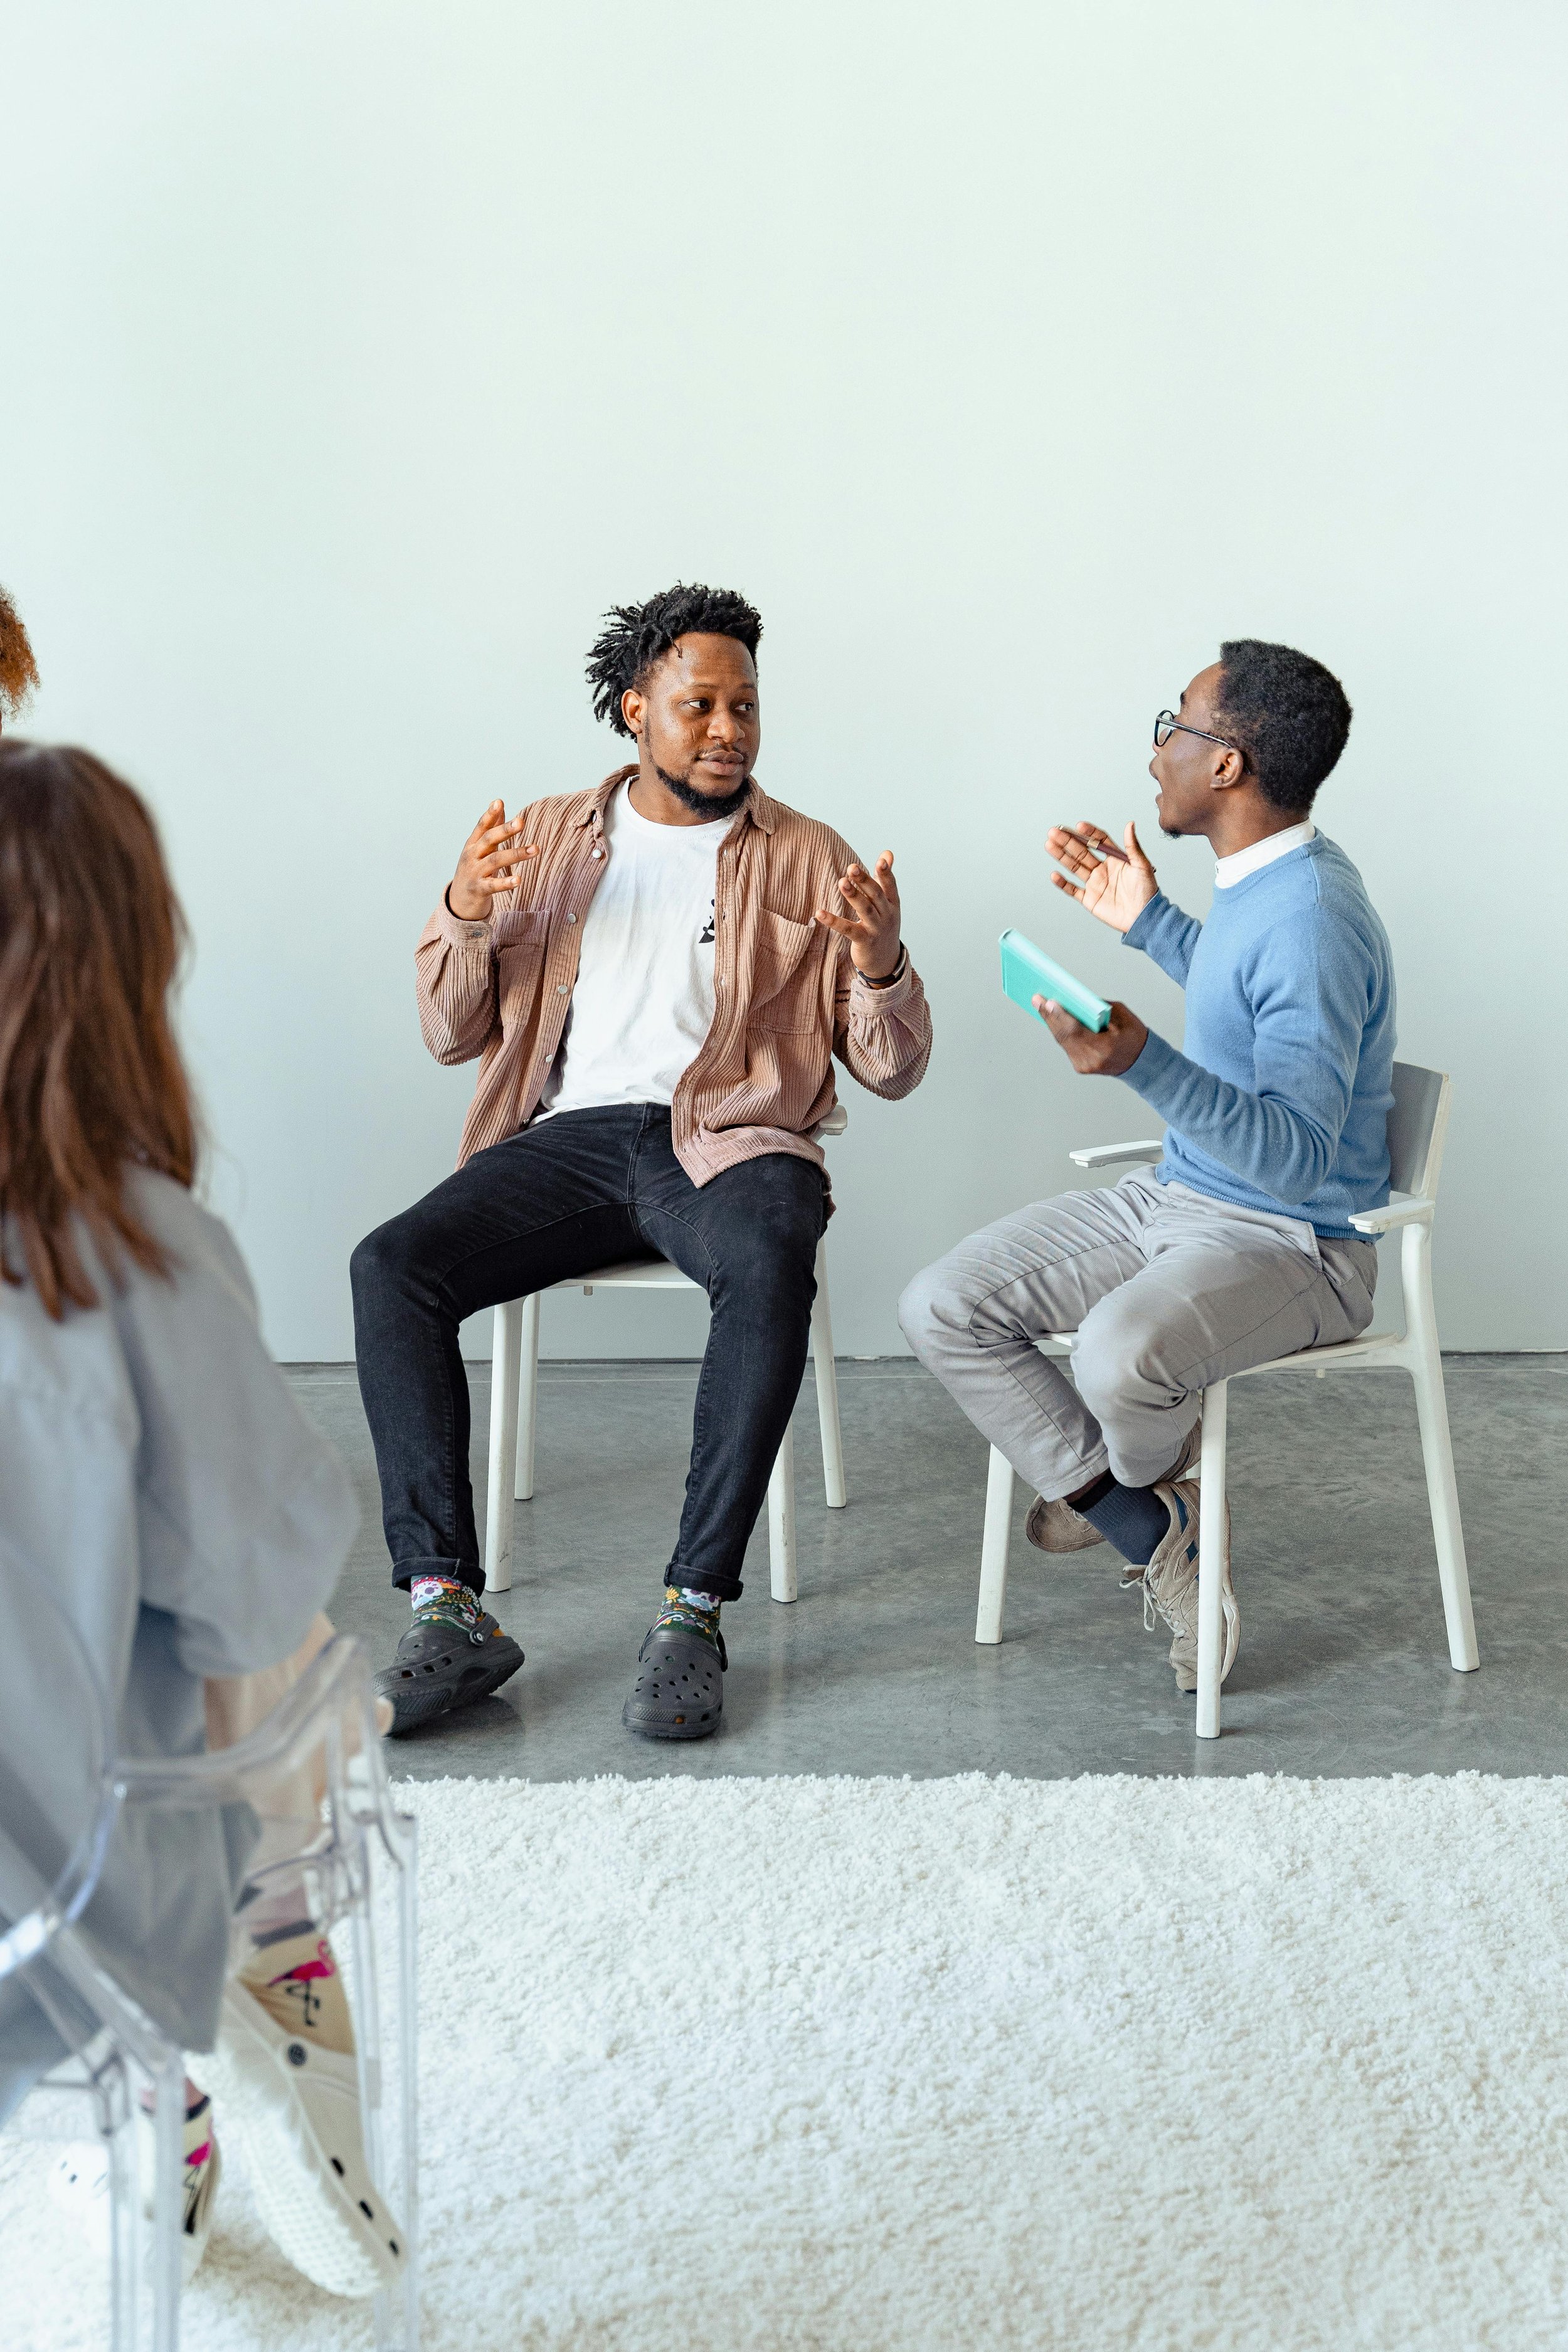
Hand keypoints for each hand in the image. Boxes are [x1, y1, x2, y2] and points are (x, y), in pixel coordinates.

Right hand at [449, 800, 537, 919]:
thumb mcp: (479, 848)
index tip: (499, 802)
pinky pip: (493, 886)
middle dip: (505, 830)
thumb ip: (491, 827)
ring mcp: (475, 873)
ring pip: (495, 861)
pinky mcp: (479, 890)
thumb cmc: (474, 869)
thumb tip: (499, 802)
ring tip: (536, 849)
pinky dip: (506, 883)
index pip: (482, 827)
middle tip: (521, 821)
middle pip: (489, 840)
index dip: (490, 814)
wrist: (459, 900)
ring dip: (516, 854)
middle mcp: (472, 856)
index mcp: (473, 844)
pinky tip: (519, 880)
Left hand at [815, 850, 902, 978]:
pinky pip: (848, 929)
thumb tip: (887, 853)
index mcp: (892, 904)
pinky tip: (819, 913)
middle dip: (864, 881)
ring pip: (864, 910)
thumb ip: (884, 878)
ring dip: (853, 896)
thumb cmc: (883, 925)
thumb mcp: (888, 903)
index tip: (880, 861)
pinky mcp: (863, 941)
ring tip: (841, 882)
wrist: (885, 961)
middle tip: (852, 867)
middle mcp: (887, 915)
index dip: (886, 874)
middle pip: (876, 895)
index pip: (890, 886)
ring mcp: (876, 929)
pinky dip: (834, 921)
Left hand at [1034, 994, 1147, 1075]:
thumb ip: (1095, 1008)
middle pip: (1063, 1036)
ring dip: (1051, 1023)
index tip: (1047, 1002)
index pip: (1075, 1030)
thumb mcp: (1120, 1015)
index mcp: (1104, 1047)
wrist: (1141, 1061)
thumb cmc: (1133, 1035)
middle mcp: (1091, 1060)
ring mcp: (1084, 1066)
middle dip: (1049, 1016)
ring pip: (1062, 1041)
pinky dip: (1060, 1032)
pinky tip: (1052, 1019)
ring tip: (1040, 1006)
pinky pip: (1066, 1046)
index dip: (1059, 1016)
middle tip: (1037, 1000)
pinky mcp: (1080, 1066)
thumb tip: (1071, 1001)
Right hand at [1046, 820, 1157, 934]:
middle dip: (1068, 841)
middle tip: (1055, 831)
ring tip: (1049, 844)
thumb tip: (1130, 824)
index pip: (1099, 841)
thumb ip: (1133, 846)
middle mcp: (1102, 869)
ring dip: (1061, 855)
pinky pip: (1073, 890)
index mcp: (1115, 859)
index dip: (1089, 833)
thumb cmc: (1147, 892)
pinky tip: (1055, 874)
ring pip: (1074, 867)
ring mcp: (1094, 883)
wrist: (1144, 917)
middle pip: (1082, 851)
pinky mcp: (1089, 899)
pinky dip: (1063, 883)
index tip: (1079, 826)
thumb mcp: (1142, 866)